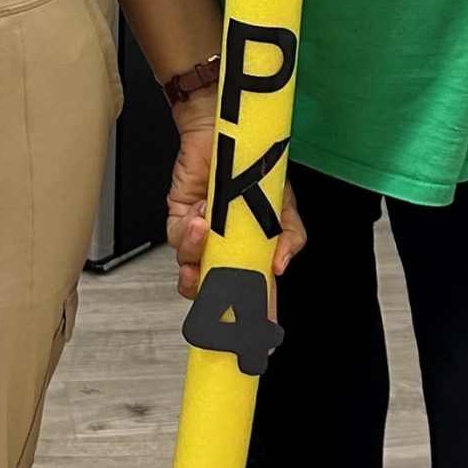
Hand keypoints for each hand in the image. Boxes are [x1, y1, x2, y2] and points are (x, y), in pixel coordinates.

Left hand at [165, 95, 305, 303]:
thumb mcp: (284, 201)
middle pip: (215, 289)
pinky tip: (199, 217)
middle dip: (213, 295)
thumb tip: (280, 265)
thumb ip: (289, 236)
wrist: (221, 129)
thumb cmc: (253, 162)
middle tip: (220, 290)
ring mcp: (201, 236)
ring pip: (192, 267)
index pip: (252, 291)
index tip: (254, 337)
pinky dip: (188, 233)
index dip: (252, 317)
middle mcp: (223, 247)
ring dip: (200, 254)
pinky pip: (178, 240)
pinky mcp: (179, 220)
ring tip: (210, 231)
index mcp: (250, 248)